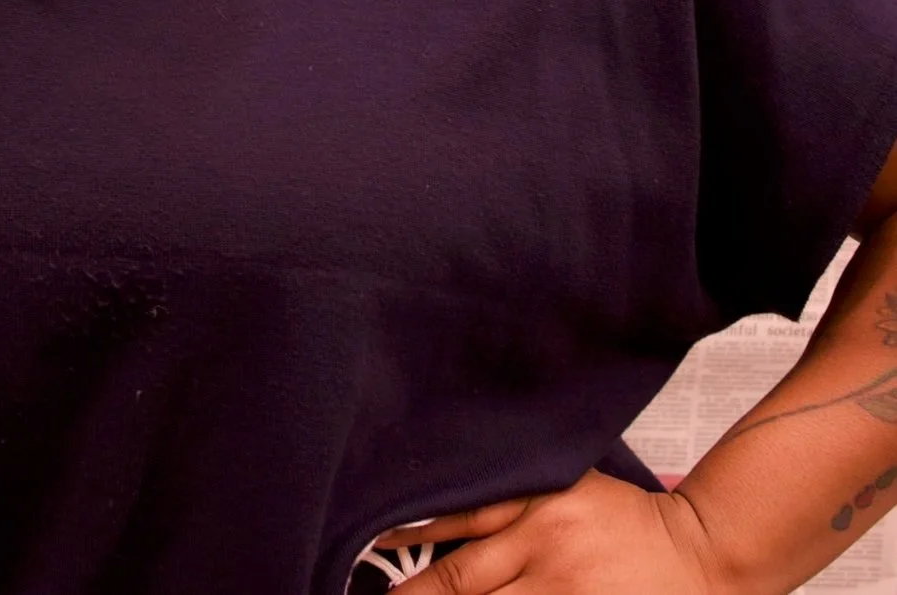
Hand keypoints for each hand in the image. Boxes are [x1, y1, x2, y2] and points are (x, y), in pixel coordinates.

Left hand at [371, 470, 725, 592]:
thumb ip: (512, 491)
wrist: (697, 558)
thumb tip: (443, 502)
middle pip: (460, 581)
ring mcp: (561, 593)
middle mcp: (543, 547)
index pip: (457, 519)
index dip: (410, 538)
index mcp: (536, 502)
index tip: (371, 549)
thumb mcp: (566, 484)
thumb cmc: (622, 518)